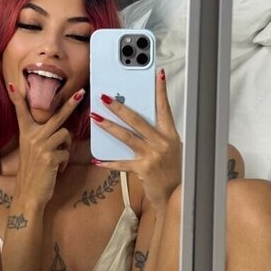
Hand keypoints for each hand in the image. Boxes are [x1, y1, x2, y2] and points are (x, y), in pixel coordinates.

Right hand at [8, 85, 84, 208]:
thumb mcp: (32, 152)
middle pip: (55, 115)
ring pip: (65, 135)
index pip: (21, 112)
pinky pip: (66, 153)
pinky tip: (56, 170)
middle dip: (70, 103)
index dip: (17, 98)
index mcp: (26, 134)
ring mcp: (41, 146)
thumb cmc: (33, 174)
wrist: (28, 195)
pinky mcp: (50, 157)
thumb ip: (42, 139)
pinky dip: (65, 162)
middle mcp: (32, 137)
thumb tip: (61, 130)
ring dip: (67, 147)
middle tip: (81, 92)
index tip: (12, 84)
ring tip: (59, 158)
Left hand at [90, 71, 181, 207]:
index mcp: (170, 135)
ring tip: (95, 118)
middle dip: (119, 107)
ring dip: (109, 126)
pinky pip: (122, 163)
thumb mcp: (170, 149)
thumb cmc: (172, 171)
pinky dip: (109, 162)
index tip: (158, 75)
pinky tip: (97, 160)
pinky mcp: (143, 169)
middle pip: (137, 120)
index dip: (161, 91)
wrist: (176, 195)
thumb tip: (136, 123)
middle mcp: (162, 142)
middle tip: (105, 97)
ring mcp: (152, 155)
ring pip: (126, 136)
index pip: (165, 108)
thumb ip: (156, 136)